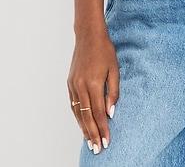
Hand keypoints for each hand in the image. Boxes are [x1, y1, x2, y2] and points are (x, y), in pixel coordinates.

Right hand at [67, 28, 119, 154]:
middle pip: (87, 116)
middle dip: (92, 134)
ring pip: (78, 113)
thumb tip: (111, 112)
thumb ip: (113, 91)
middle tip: (97, 149)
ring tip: (89, 141)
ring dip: (83, 128)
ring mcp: (73, 85)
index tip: (107, 141)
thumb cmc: (105, 50)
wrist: (88, 35)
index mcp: (94, 83)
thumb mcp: (115, 69)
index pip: (99, 112)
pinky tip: (82, 124)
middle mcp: (81, 86)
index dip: (103, 129)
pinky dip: (78, 116)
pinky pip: (73, 104)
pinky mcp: (70, 83)